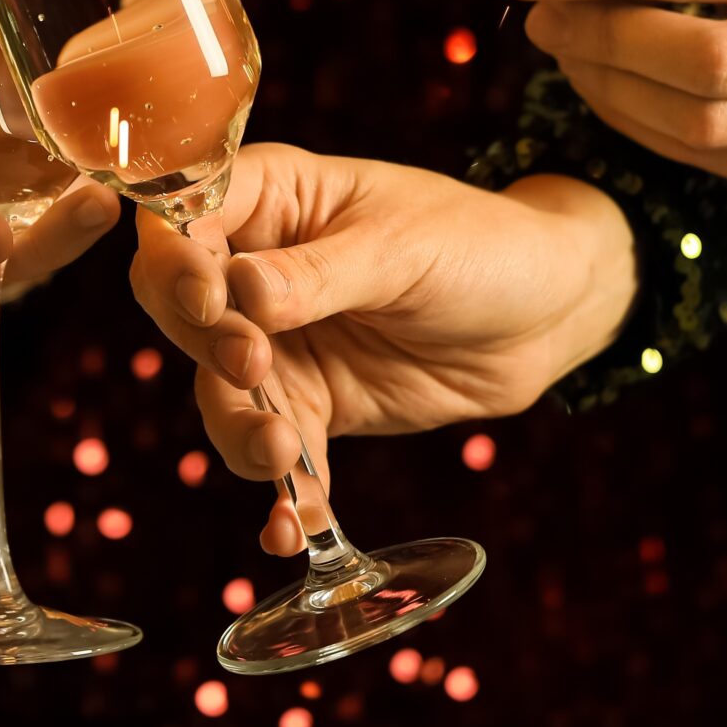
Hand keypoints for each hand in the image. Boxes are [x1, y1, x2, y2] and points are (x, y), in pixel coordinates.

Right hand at [129, 143, 635, 553]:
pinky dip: (281, 495)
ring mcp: (276, 341)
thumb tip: (240, 292)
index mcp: (270, 197)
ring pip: (216, 390)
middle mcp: (253, 267)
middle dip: (206, 345)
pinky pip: (274, 453)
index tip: (210, 302)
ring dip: (237, 429)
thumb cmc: (480, 246)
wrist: (549, 317)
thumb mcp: (403, 249)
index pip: (182, 218)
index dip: (178, 259)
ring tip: (280, 457)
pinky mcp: (308, 406)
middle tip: (254, 368)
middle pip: (179, 307)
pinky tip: (294, 530)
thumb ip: (319, 275)